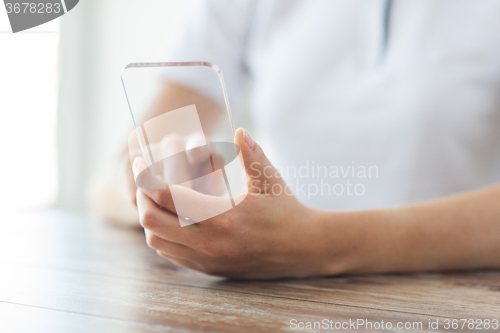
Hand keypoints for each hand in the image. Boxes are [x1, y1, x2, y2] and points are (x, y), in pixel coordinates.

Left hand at [133, 128, 343, 278]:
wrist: (303, 249)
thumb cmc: (287, 211)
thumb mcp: (271, 181)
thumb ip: (253, 154)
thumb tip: (239, 130)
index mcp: (223, 217)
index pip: (168, 197)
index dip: (147, 177)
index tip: (141, 161)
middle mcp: (210, 243)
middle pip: (152, 221)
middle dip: (142, 197)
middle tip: (145, 180)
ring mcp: (208, 259)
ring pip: (157, 242)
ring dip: (150, 218)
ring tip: (158, 199)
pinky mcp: (210, 268)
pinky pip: (172, 254)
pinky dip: (162, 235)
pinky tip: (172, 219)